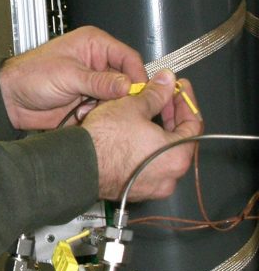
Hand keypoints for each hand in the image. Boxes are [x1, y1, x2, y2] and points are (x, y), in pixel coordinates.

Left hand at [0, 26, 146, 130]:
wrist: (11, 99)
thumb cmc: (30, 75)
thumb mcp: (68, 75)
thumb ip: (99, 82)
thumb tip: (127, 85)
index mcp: (93, 44)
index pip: (128, 57)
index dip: (137, 75)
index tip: (140, 92)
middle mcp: (96, 62)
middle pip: (127, 79)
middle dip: (122, 95)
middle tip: (116, 104)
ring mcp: (93, 83)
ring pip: (118, 98)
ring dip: (109, 106)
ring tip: (91, 108)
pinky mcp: (88, 101)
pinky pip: (106, 110)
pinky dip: (100, 115)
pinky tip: (85, 115)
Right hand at [80, 71, 202, 201]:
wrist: (78, 165)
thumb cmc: (106, 140)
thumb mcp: (133, 106)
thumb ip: (156, 93)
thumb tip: (167, 81)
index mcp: (177, 156)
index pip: (193, 124)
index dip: (185, 101)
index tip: (179, 88)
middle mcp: (170, 177)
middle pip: (177, 139)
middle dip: (168, 114)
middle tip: (161, 95)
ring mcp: (151, 186)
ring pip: (159, 152)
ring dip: (154, 130)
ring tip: (141, 110)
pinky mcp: (133, 190)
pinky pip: (144, 164)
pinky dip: (141, 146)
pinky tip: (129, 131)